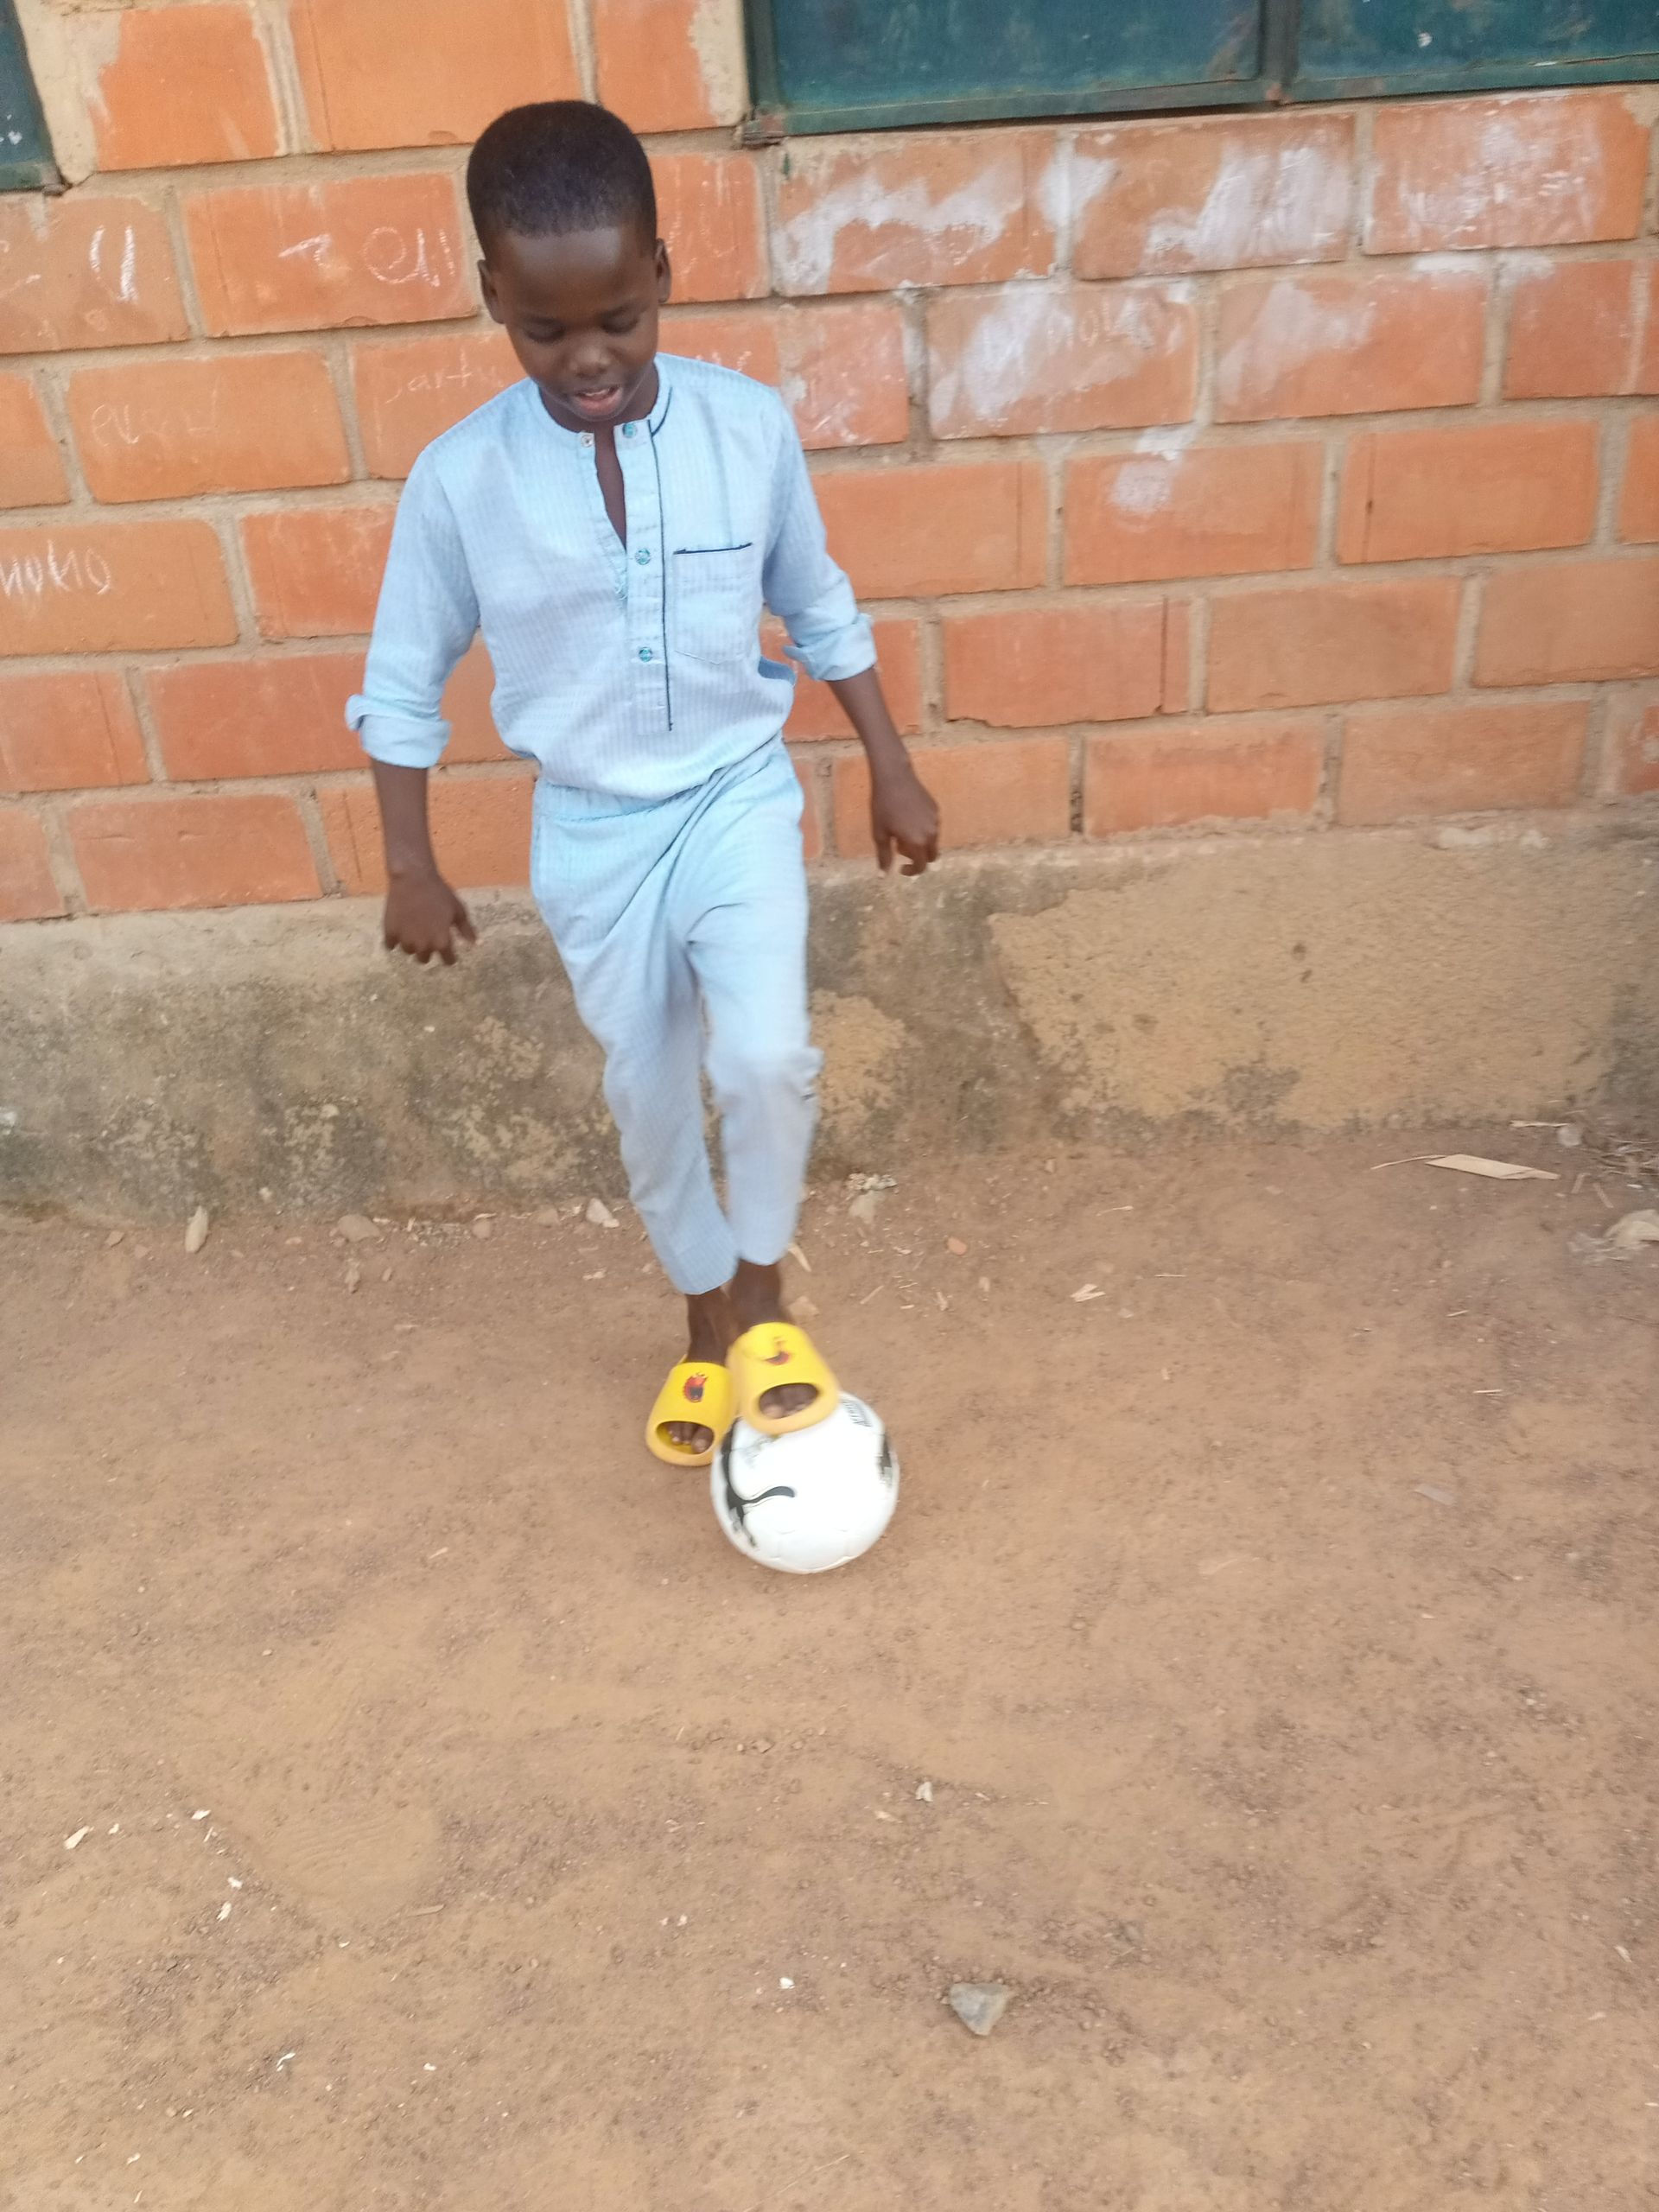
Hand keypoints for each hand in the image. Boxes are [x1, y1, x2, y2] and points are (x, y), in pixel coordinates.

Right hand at [382, 868, 476, 965]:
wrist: (413, 878)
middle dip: (428, 951)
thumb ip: (466, 930)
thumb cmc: (439, 893)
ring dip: (412, 944)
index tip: (448, 952)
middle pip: (425, 959)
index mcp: (441, 942)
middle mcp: (423, 945)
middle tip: (428, 937)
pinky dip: (394, 940)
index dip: (449, 957)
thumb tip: (475, 945)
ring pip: (409, 951)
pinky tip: (399, 931)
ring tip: (413, 930)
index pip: (447, 961)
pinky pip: (391, 945)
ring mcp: (405, 940)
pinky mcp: (390, 932)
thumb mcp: (458, 910)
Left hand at [870, 759, 940, 875]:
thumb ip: (884, 857)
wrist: (894, 777)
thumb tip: (883, 876)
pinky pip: (932, 827)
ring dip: (921, 843)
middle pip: (931, 856)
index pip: (921, 866)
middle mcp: (931, 834)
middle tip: (900, 847)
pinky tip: (908, 818)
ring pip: (932, 841)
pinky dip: (923, 830)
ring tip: (902, 830)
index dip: (912, 871)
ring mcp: (935, 820)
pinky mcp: (935, 809)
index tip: (901, 868)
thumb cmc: (883, 806)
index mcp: (917, 842)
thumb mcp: (880, 834)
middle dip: (918, 857)